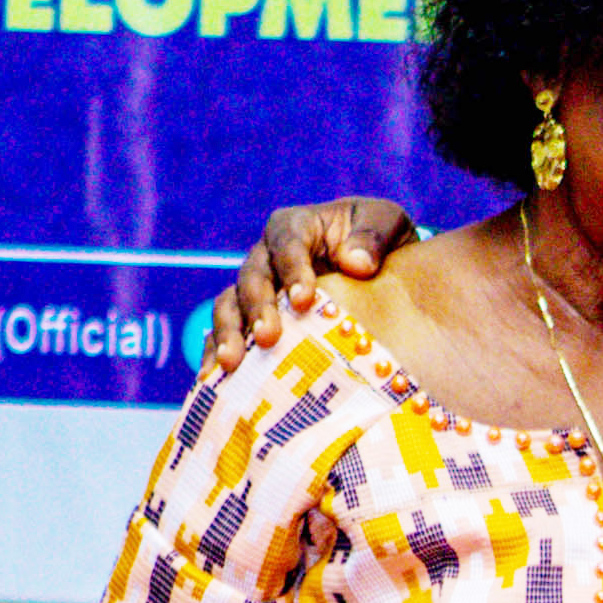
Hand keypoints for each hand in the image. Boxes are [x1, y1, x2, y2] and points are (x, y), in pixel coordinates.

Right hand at [198, 196, 415, 374]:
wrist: (382, 269)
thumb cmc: (382, 242)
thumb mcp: (388, 222)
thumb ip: (373, 234)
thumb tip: (356, 263)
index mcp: (297, 227)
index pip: (287, 243)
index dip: (292, 270)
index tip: (304, 301)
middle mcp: (268, 256)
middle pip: (253, 278)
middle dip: (258, 308)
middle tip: (268, 338)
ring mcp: (258, 290)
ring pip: (231, 306)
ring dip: (229, 333)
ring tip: (231, 364)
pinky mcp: (252, 320)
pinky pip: (228, 334)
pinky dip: (217, 353)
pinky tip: (214, 380)